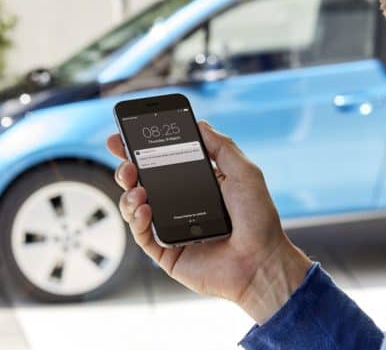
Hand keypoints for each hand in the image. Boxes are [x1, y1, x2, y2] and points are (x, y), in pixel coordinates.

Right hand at [107, 121, 311, 323]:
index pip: (162, 162)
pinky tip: (144, 209)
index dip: (140, 150)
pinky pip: (141, 235)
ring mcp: (171, 228)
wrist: (261, 261)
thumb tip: (201, 124)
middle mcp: (180, 204)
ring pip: (135, 208)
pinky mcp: (166, 252)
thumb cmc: (258, 219)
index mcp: (196, 183)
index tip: (124, 137)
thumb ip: (222, 147)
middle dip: (127, 169)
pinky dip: (137, 220)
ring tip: (136, 189)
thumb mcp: (245, 173)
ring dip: (129, 194)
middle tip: (126, 164)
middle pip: (142, 182)